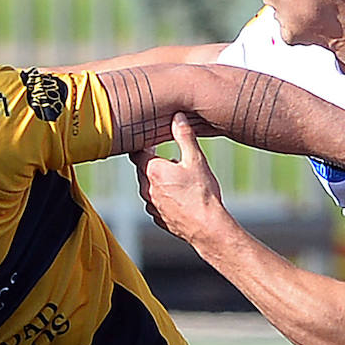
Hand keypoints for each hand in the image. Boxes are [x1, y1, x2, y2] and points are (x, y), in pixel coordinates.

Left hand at [131, 113, 229, 243]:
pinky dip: (164, 197)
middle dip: (154, 163)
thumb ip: (184, 136)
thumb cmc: (202, 194)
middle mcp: (146, 188)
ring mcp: (151, 205)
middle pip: (143, 169)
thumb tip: (178, 117)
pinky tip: (180, 197)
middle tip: (170, 159)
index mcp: (152, 170)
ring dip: (159, 180)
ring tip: (179, 179)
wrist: (207, 228)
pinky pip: (156, 202)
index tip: (153, 142)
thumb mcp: (196, 159)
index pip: (138, 152)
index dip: (145, 145)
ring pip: (149, 187)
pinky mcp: (157, 218)